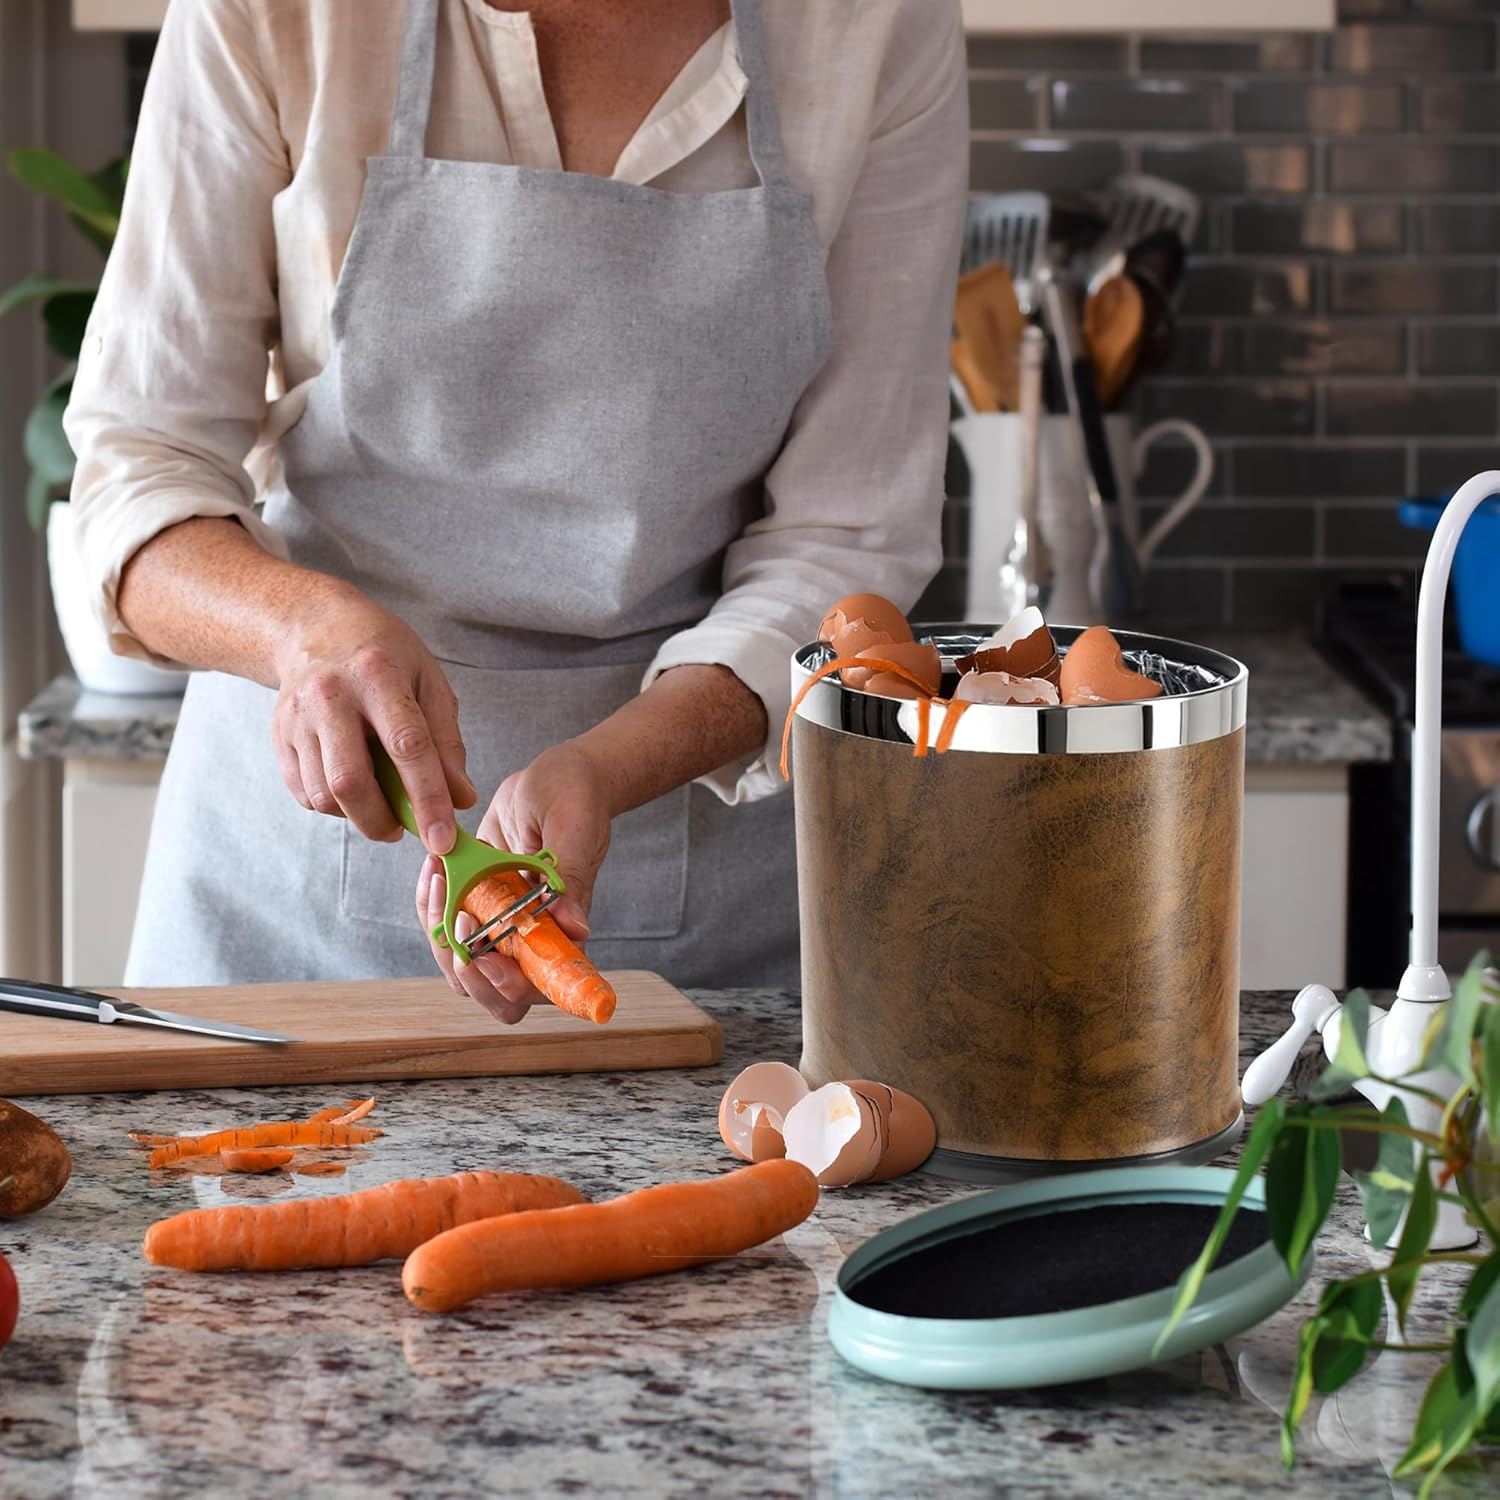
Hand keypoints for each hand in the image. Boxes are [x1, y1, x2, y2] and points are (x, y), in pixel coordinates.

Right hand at [271, 587, 475, 851]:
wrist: (314, 626)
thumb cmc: (384, 654)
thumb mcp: (429, 682)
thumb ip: (447, 743)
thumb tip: (461, 800)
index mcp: (378, 675)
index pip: (407, 748)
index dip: (427, 800)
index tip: (443, 839)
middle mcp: (330, 694)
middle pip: (351, 781)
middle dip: (382, 821)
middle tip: (405, 830)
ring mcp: (297, 716)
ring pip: (323, 794)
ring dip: (358, 816)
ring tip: (381, 803)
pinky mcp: (278, 734)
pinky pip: (304, 793)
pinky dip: (333, 806)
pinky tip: (353, 789)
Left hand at [418, 742, 608, 1023]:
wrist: (554, 777)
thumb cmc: (576, 799)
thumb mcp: (574, 831)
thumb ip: (571, 880)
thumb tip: (578, 931)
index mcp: (564, 932)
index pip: (537, 988)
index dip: (507, 988)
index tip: (485, 959)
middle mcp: (532, 937)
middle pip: (492, 992)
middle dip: (463, 967)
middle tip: (454, 919)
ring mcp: (502, 924)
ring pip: (462, 964)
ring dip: (439, 932)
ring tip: (439, 880)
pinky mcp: (477, 904)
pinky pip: (444, 927)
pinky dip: (431, 905)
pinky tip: (434, 869)